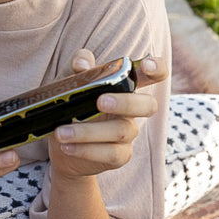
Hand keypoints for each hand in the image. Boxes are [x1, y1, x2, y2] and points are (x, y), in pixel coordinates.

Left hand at [48, 50, 166, 179]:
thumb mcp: (71, 82)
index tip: (146, 65)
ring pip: (121, 131)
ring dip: (89, 132)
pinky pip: (111, 153)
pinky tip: (67, 146)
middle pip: (148, 105)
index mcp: (125, 85)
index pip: (154, 74)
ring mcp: (128, 132)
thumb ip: (79, 68)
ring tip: (61, 132)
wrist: (61, 142)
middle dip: (126, 103)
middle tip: (100, 102)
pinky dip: (86, 150)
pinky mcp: (120, 155)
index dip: (157, 68)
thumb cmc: (72, 104)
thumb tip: (82, 63)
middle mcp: (132, 108)